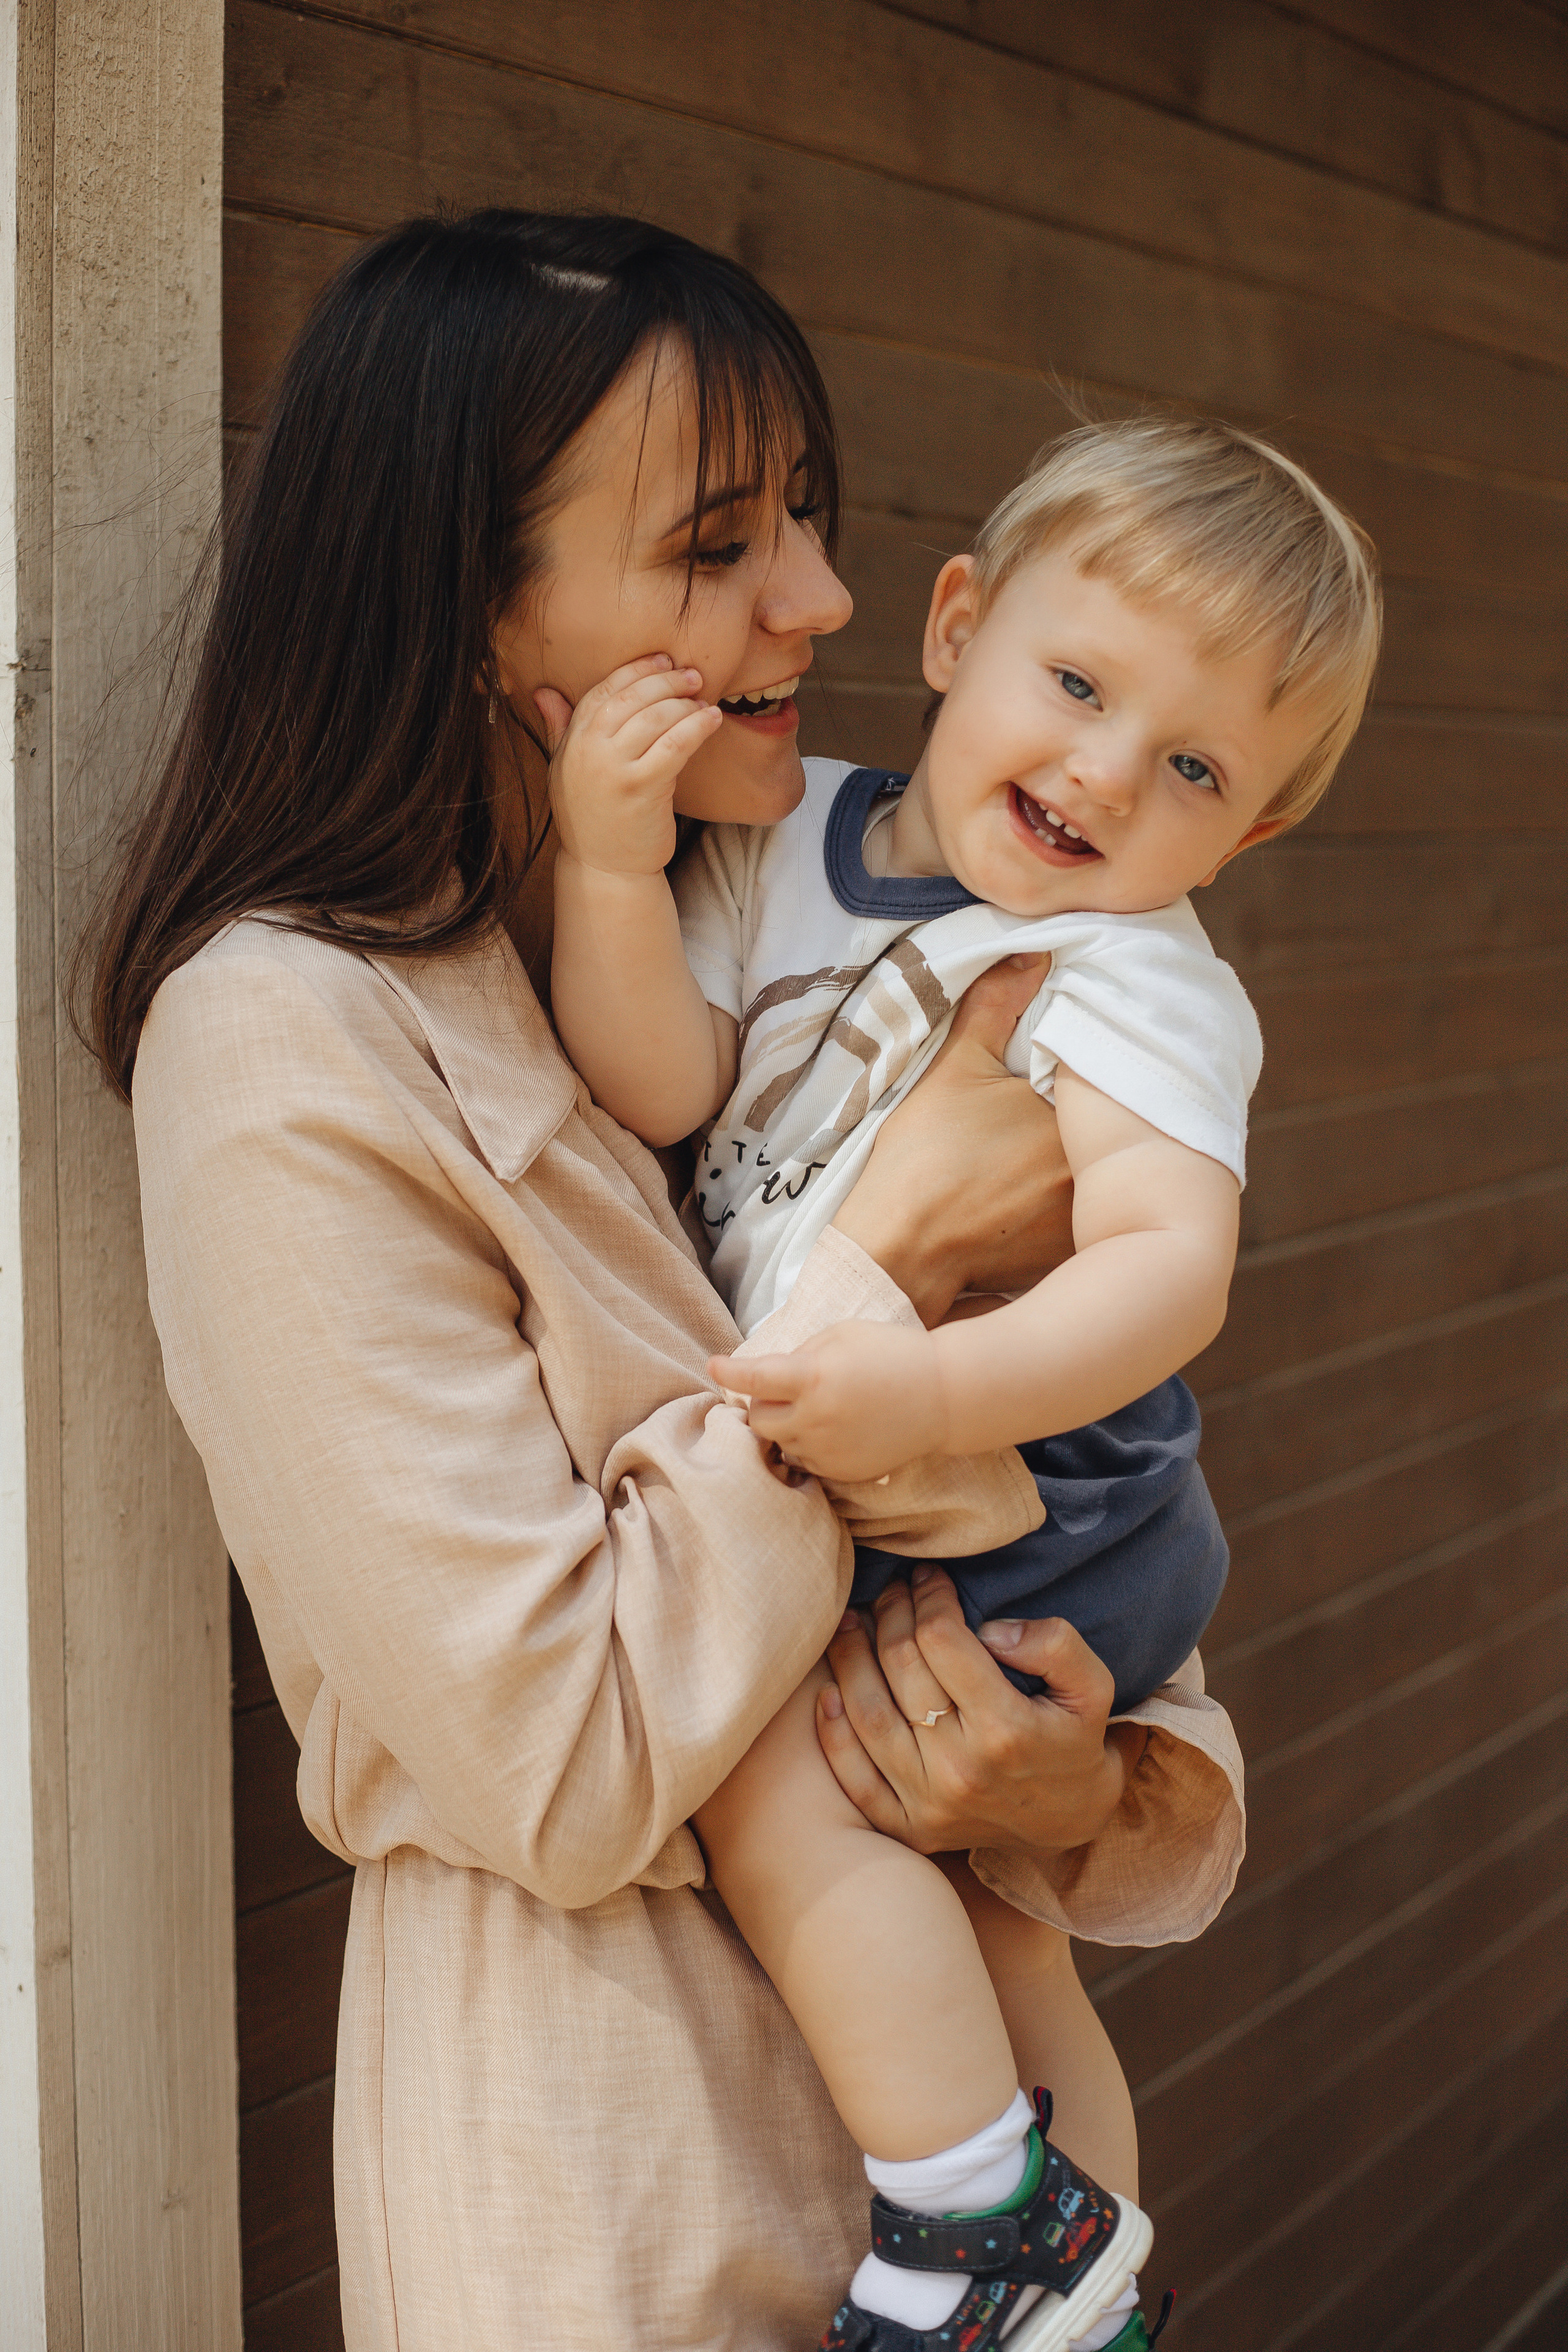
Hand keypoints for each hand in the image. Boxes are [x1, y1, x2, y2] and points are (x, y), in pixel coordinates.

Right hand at [537, 654, 721, 878]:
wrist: (603, 868)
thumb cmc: (590, 817)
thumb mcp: (565, 770)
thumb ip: (558, 728)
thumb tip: (542, 691)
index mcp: (573, 741)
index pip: (604, 689)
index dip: (636, 670)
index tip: (663, 660)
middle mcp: (589, 750)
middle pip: (633, 697)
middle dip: (666, 680)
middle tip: (692, 676)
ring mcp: (614, 769)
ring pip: (656, 717)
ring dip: (685, 702)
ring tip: (703, 699)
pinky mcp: (642, 788)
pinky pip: (675, 745)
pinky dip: (697, 727)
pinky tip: (711, 720)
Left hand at [709, 1320, 948, 1482]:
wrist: (943, 1396)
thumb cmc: (893, 1353)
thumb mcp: (843, 1335)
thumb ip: (800, 1354)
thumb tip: (769, 1374)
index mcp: (812, 1378)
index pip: (754, 1378)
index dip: (728, 1370)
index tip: (713, 1365)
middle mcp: (815, 1419)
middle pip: (757, 1419)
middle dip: (763, 1403)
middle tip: (785, 1389)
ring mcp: (828, 1450)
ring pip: (780, 1444)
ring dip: (786, 1425)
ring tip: (819, 1408)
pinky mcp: (843, 1472)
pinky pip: (807, 1462)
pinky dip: (810, 1445)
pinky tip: (837, 1427)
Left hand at [815, 1568, 1139, 1855]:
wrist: (1072, 1823)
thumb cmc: (1076, 1739)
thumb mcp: (1094, 1687)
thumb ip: (1056, 1645)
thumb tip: (993, 1630)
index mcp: (1006, 1729)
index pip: (941, 1640)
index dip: (930, 1598)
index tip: (930, 1577)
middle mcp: (960, 1769)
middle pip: (900, 1668)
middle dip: (891, 1614)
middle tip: (893, 1590)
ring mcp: (928, 1803)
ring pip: (867, 1714)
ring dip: (850, 1658)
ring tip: (852, 1622)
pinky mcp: (908, 1827)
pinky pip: (854, 1777)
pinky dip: (833, 1731)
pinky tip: (829, 1691)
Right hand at [831, 956, 1074, 1325]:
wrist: (897, 1254)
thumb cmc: (923, 1161)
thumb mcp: (955, 1069)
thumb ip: (996, 1005)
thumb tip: (1033, 950)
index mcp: (1079, 1125)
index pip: (1104, 1085)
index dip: (1086, 1072)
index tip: (1063, 1068)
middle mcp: (1097, 1178)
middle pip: (1109, 1135)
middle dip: (1093, 1120)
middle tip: (1052, 1109)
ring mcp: (1087, 1225)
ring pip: (1100, 1181)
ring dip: (1084, 1166)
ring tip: (1040, 1155)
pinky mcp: (1069, 1261)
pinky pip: (1084, 1225)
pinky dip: (1067, 1210)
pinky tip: (1034, 1200)